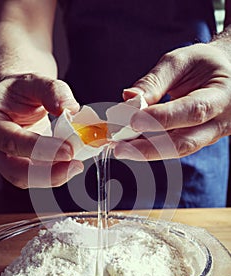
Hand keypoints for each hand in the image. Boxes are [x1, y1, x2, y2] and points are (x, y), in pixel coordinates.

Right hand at [0, 74, 83, 187]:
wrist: (14, 101)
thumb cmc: (18, 92)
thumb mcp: (33, 81)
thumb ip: (52, 91)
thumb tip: (70, 108)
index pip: (11, 141)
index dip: (40, 149)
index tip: (68, 150)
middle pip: (16, 172)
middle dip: (48, 173)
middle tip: (74, 164)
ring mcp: (5, 162)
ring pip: (28, 180)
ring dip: (55, 176)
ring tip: (76, 163)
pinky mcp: (20, 169)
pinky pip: (38, 178)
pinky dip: (57, 173)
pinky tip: (71, 163)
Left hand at [114, 43, 230, 160]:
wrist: (227, 76)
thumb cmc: (204, 65)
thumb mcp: (182, 61)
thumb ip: (155, 81)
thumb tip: (128, 98)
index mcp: (222, 96)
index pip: (194, 111)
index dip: (162, 118)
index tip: (132, 120)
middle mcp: (220, 122)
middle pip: (185, 143)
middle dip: (149, 148)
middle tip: (119, 147)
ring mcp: (209, 136)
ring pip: (177, 150)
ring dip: (145, 152)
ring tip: (119, 148)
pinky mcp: (196, 141)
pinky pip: (172, 148)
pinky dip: (149, 147)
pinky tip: (129, 145)